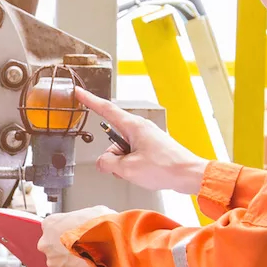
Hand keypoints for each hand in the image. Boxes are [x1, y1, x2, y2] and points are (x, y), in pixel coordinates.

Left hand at [39, 206, 113, 266]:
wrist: (111, 243)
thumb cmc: (102, 226)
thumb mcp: (93, 211)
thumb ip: (83, 218)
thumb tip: (91, 221)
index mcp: (50, 224)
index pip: (53, 228)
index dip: (67, 232)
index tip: (76, 235)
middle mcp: (47, 244)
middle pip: (53, 248)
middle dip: (66, 249)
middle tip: (83, 247)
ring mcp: (54, 262)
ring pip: (61, 264)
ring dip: (72, 263)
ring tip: (90, 259)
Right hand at [75, 89, 208, 195]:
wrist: (188, 174)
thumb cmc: (165, 167)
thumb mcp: (127, 168)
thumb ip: (108, 163)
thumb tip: (102, 163)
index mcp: (133, 126)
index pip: (106, 109)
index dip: (90, 100)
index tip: (79, 92)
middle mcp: (140, 128)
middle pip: (113, 139)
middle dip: (112, 156)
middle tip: (122, 169)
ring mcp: (147, 137)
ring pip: (122, 150)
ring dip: (123, 164)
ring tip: (138, 171)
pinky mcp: (152, 147)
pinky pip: (133, 155)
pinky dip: (133, 165)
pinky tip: (144, 172)